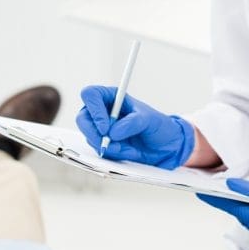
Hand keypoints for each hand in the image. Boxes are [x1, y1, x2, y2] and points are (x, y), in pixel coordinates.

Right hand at [75, 85, 194, 169]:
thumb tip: (112, 133)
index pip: (91, 95)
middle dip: (94, 133)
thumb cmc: (158, 126)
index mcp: (112, 97)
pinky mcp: (104, 145)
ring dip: (108, 146)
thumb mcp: (149, 120)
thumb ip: (132, 123)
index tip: (105, 127)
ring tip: (128, 149)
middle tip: (108, 144)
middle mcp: (103, 111)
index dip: (94, 110)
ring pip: (90, 137)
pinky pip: (99, 150)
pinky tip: (128, 153)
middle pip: (83, 118)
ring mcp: (102, 129)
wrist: (166, 147)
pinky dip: (113, 154)